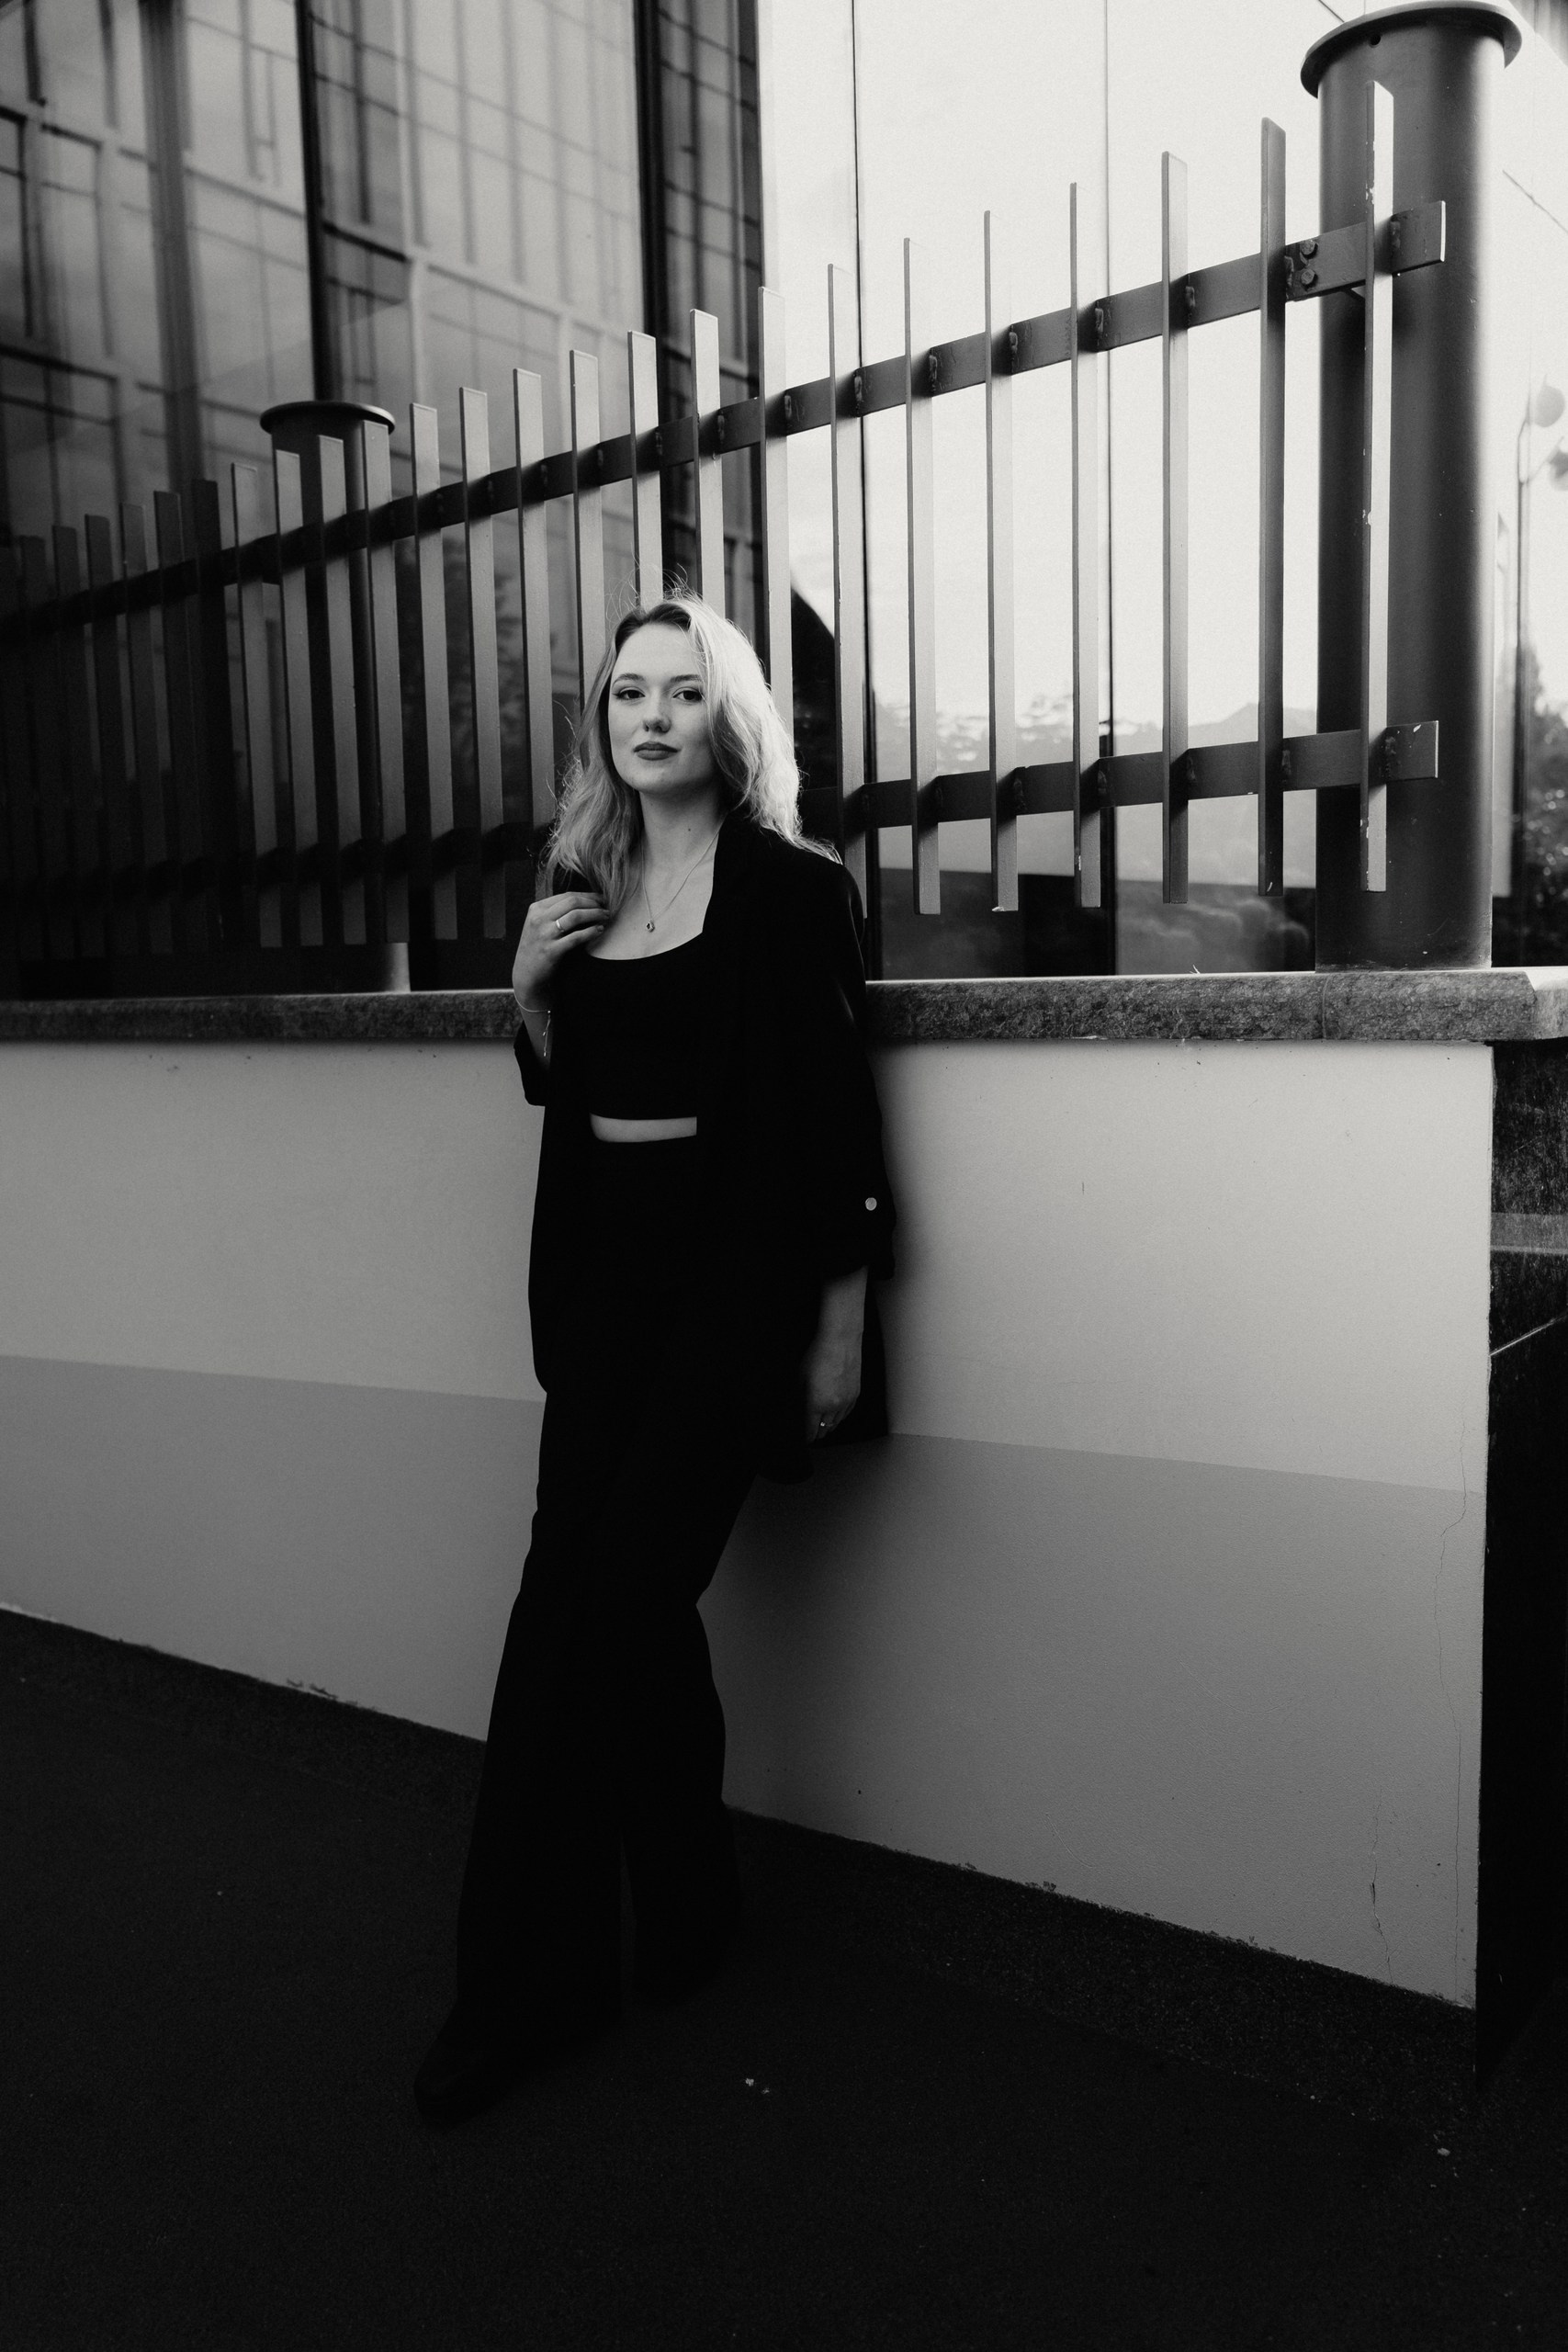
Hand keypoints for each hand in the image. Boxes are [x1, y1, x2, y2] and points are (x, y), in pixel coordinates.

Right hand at [512, 890, 608, 1010]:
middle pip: (572, 903)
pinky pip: (576, 937)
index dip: (588, 896)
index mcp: (536, 909)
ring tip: (606, 917)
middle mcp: (539, 919)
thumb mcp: (539, 924)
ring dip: (595, 914)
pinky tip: (600, 930)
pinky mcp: (551, 950)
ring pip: (575, 916)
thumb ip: (555, 912)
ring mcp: (544, 935)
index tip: (601, 899)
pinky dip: (591, 932)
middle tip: (607, 908)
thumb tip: (584, 902)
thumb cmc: (538, 947)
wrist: (526, 973)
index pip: (567, 896)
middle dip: (593, 904)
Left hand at [802, 1266, 866, 1441]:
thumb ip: (799, 1397)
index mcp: (816, 1403)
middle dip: (817, 1433)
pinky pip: (847, 1414)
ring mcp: (846, 1401)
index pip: (810, 1430)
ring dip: (828, 1426)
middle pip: (824, 1429)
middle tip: (811, 1434)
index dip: (806, 1437)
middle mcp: (833, 1406)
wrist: (840, 1341)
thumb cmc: (817, 1355)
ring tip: (822, 1428)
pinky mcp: (855, 1394)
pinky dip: (840, 1417)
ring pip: (837, 1423)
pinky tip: (835, 1416)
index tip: (803, 1439)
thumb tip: (798, 1409)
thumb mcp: (800, 1377)